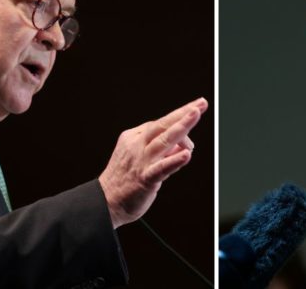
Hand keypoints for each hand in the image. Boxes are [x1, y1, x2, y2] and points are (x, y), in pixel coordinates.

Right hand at [98, 97, 207, 227]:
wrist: (105, 202)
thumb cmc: (124, 180)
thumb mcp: (139, 157)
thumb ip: (162, 150)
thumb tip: (183, 144)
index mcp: (133, 138)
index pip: (160, 124)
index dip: (180, 116)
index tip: (196, 107)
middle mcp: (136, 146)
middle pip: (162, 125)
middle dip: (182, 113)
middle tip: (200, 104)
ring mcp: (141, 161)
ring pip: (163, 141)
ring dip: (181, 128)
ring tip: (195, 115)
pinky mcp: (144, 178)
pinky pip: (161, 168)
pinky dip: (174, 160)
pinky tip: (186, 155)